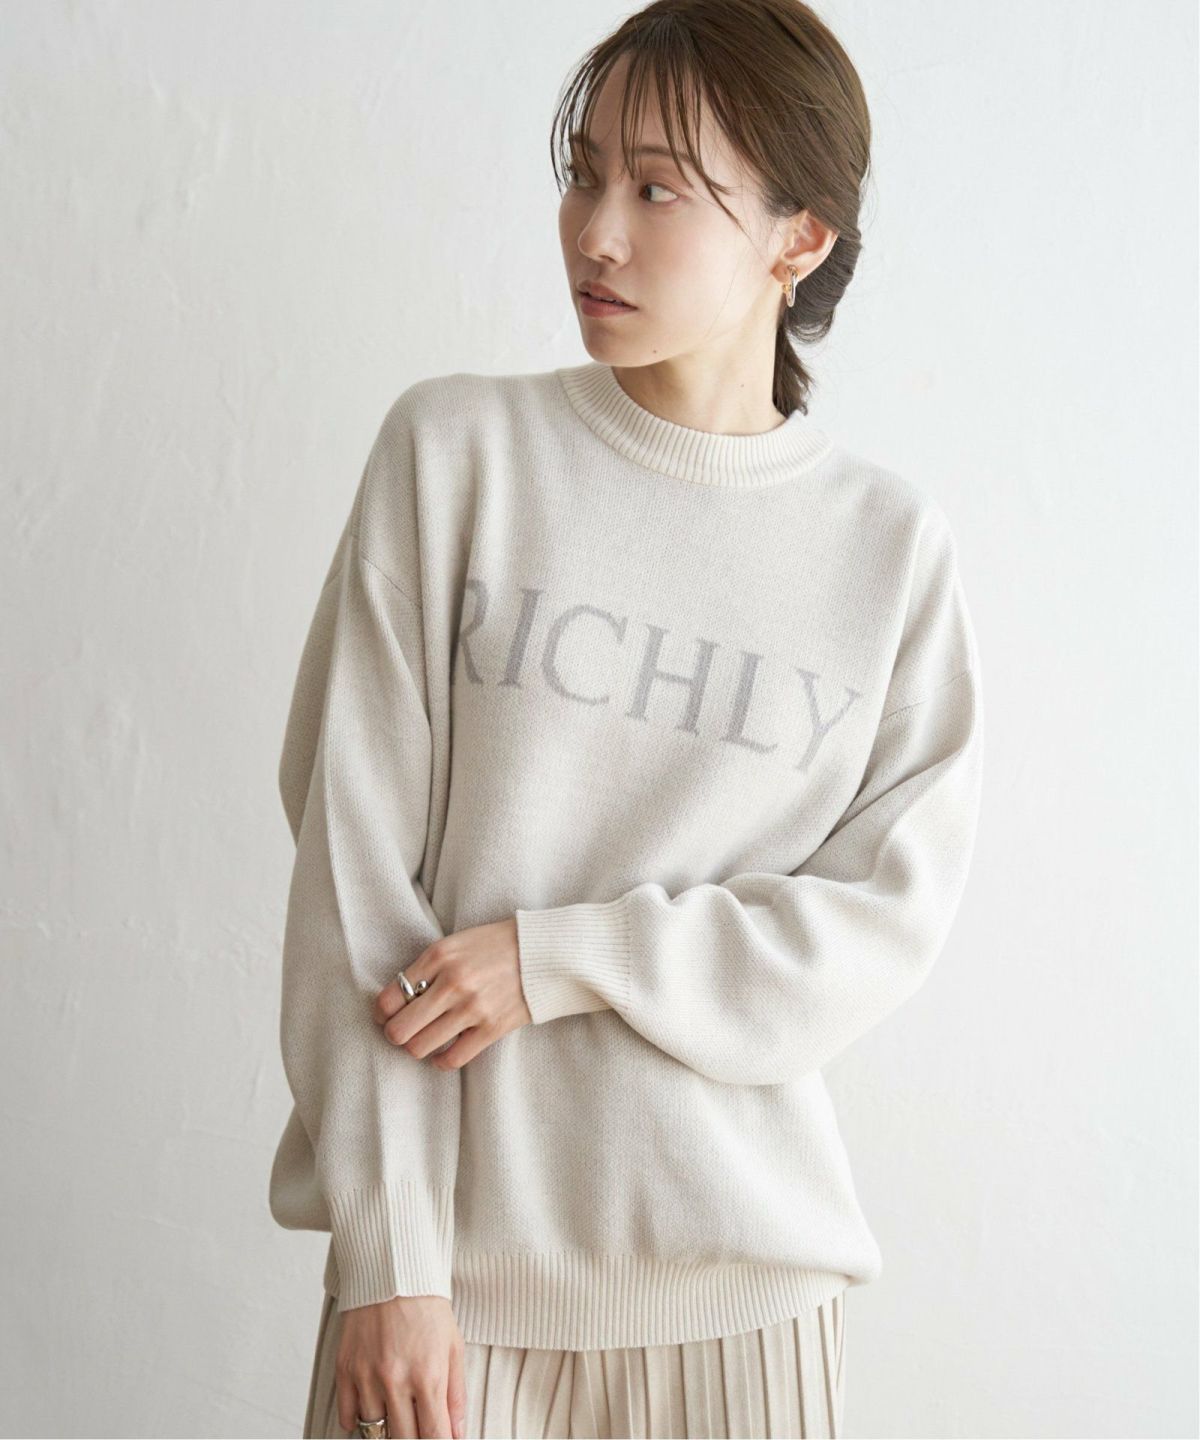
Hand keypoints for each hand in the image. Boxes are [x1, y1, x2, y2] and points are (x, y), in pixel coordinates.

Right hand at [335, 1293, 466, 1439]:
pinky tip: (373, 1408)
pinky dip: (358, 1421)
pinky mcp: (345, 1369)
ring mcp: (366, 1376)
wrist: (392, 1272)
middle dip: (415, 1438)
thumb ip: (456, 1395)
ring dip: (387, 1430)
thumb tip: (457, 1435)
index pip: (434, 1435)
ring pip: (374, 1431)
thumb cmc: (428, 1307)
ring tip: (398, 1415)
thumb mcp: (454, 1347)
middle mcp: (395, 1380)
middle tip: (419, 1425)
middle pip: (403, 1439)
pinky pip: (347, 1417)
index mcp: (428, 1375)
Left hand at [374, 918, 532, 1070]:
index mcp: (439, 956)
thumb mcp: (456, 943)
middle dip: (394, 1035)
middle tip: (401, 1032)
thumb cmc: (495, 946)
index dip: (382, 1013)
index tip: (387, 1016)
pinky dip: (441, 1061)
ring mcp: (472, 1008)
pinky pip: (452, 1059)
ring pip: (420, 1048)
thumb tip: (399, 999)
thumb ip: (428, 967)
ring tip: (423, 1040)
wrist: (543, 952)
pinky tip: (443, 1053)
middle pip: (400, 1029)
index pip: (390, 997)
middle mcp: (452, 983)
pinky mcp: (492, 1028)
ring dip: (416, 1048)